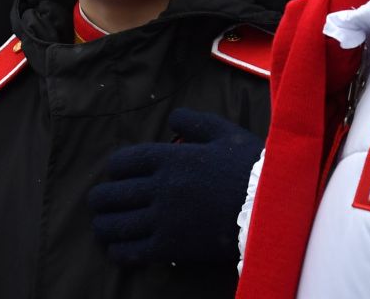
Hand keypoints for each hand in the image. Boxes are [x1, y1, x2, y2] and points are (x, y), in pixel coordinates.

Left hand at [88, 108, 263, 265]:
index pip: (123, 162)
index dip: (114, 168)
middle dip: (101, 199)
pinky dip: (119, 251)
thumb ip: (195, 122)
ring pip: (116, 225)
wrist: (270, 206)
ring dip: (104, 226)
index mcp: (168, 157)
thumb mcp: (224, 133)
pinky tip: (118, 250)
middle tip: (99, 203)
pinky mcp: (170, 247)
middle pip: (112, 194)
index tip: (115, 174)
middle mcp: (158, 186)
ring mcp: (162, 218)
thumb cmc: (249, 167)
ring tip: (103, 228)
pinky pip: (132, 251)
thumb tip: (173, 118)